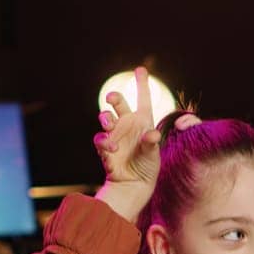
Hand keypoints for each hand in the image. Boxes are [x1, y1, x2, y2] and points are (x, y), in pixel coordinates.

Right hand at [93, 67, 161, 219]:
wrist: (134, 184)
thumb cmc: (147, 167)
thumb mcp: (152, 155)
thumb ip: (150, 144)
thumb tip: (151, 135)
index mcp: (143, 121)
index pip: (143, 99)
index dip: (142, 84)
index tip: (140, 69)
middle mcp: (128, 124)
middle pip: (118, 103)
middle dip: (114, 98)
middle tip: (112, 98)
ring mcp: (115, 134)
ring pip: (106, 117)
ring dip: (105, 117)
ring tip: (108, 121)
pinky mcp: (105, 146)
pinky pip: (101, 138)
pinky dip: (104, 141)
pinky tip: (111, 148)